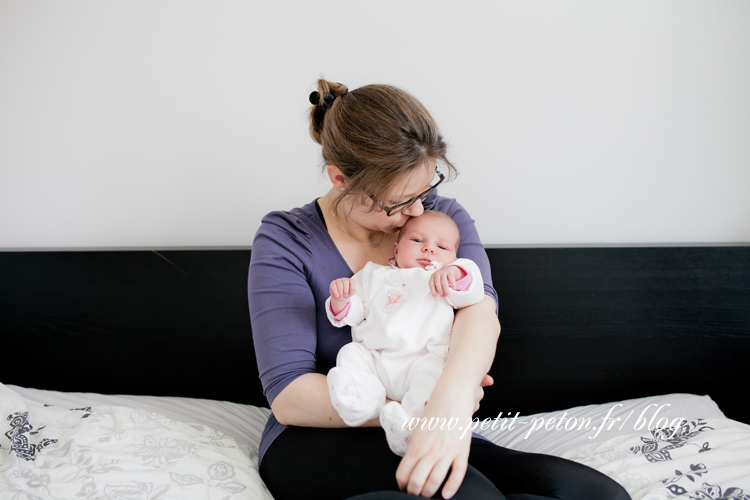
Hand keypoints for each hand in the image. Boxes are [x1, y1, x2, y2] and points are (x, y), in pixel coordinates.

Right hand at [329, 278, 355, 314]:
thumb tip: (351, 291)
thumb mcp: (350, 294)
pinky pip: (333, 285)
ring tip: (341, 296)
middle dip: (345, 289)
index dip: (352, 287)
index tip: (351, 293)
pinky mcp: (333, 283)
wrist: (340, 297)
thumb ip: (351, 292)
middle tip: (345, 295)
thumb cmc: (346, 294)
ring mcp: (338, 281)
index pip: (352, 281)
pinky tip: (337, 295)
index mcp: (350, 281)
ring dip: (340, 291)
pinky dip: (335, 291)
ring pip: (339, 283)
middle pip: (345, 281)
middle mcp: (344, 279)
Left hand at [395, 373, 492, 498]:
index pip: (403, 474)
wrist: (452, 395)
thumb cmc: (434, 409)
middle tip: (414, 493)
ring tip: (427, 494)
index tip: (403, 487)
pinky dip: (451, 488)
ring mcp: (447, 452)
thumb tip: (411, 464)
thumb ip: (415, 447)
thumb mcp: (418, 428)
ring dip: (428, 492)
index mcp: (416, 445)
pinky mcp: (462, 451)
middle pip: (417, 482)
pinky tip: (445, 495)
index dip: (401, 484)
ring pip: (435, 482)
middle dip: (413, 492)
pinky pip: (457, 474)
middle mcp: (430, 451)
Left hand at [429, 265, 465, 297]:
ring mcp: (443, 272)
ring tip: (448, 294)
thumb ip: (437, 287)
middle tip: (443, 296)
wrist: (449, 269)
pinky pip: (451, 279)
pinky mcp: (450, 272)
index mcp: (433, 276)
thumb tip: (441, 294)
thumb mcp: (438, 280)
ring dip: (446, 289)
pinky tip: (454, 288)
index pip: (431, 284)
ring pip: (444, 282)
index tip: (435, 296)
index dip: (433, 290)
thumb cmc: (442, 277)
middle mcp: (437, 274)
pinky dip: (453, 284)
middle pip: (437, 283)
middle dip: (440, 291)